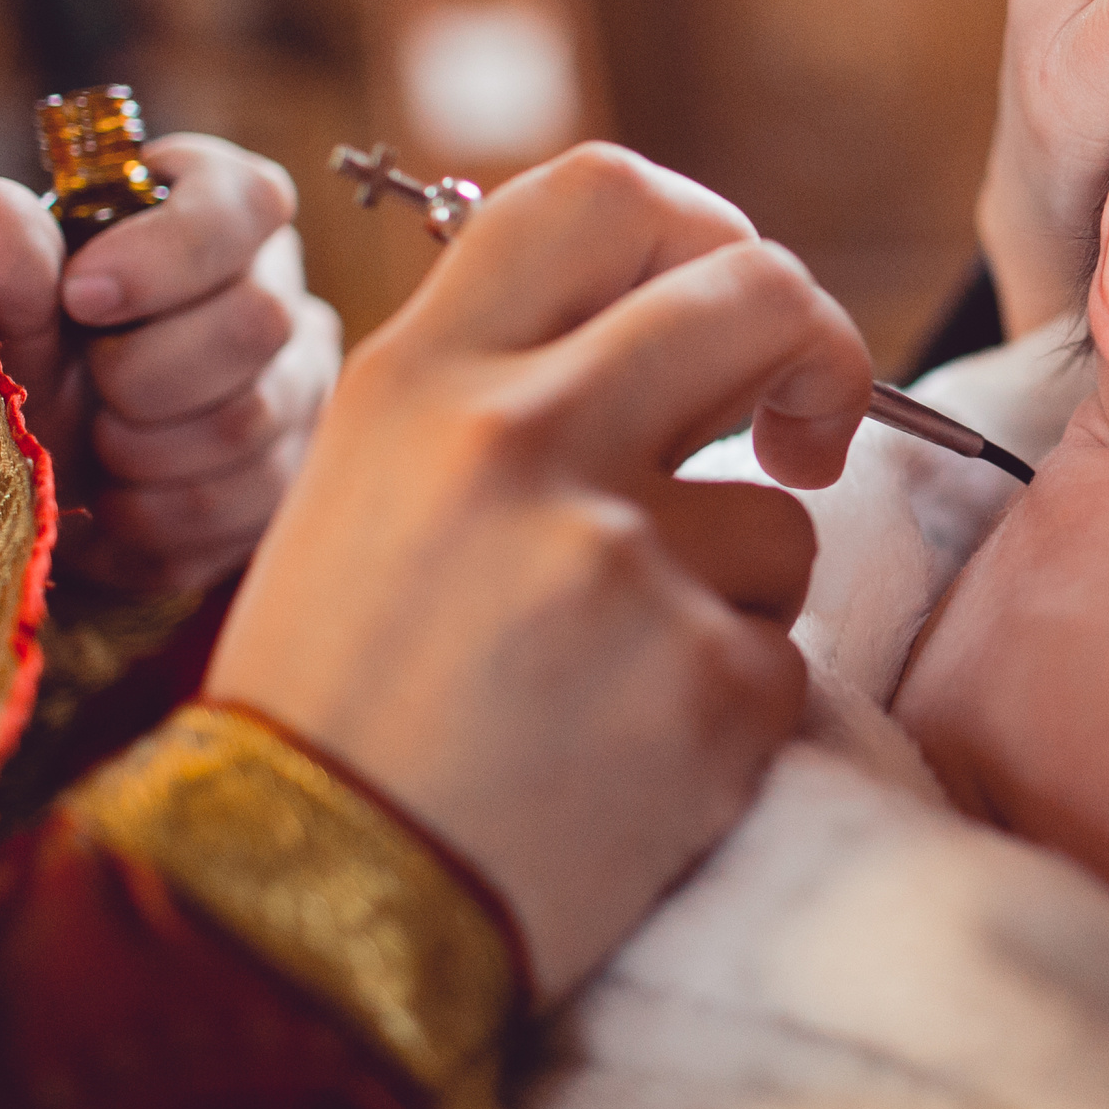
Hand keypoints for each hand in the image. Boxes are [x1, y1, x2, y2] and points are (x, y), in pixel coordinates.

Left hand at [0, 135, 342, 595]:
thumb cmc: (46, 364)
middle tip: (90, 385)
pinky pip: (244, 501)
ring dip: (140, 448)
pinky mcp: (301, 470)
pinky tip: (123, 496)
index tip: (81, 297)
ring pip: (250, 420)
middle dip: (141, 373)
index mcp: (219, 214)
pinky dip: (156, 512)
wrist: (58, 473)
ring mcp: (304, 384)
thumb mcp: (16, 315)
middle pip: (258, 322)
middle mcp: (281, 291)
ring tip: (100, 442)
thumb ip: (12, 266)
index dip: (167, 254)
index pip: (247, 203)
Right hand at [204, 144, 872, 999]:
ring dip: (740, 590)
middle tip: (804, 436)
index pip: (604, 190)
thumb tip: (679, 327)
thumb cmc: (334, 704)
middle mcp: (517, 437)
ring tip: (615, 679)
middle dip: (817, 355)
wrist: (290, 918)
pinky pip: (786, 658)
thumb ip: (499, 389)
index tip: (729, 313)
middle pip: (758, 289)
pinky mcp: (698, 684)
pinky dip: (731, 711)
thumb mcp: (365, 489)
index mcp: (420, 378)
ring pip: (785, 518)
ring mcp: (614, 558)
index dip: (706, 226)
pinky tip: (626, 760)